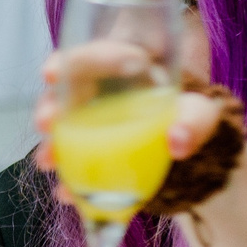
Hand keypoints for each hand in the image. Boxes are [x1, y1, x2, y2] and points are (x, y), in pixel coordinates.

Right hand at [30, 43, 227, 173]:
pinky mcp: (90, 149)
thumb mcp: (202, 112)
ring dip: (52, 143)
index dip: (71, 59)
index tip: (51, 73)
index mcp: (124, 66)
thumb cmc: (192, 115)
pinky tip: (66, 193)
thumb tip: (176, 142)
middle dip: (50, 104)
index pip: (94, 53)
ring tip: (48, 162)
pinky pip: (73, 159)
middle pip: (66, 89)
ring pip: (63, 125)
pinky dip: (68, 177)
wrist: (191, 149)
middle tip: (45, 123)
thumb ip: (196, 121)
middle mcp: (100, 89)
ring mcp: (92, 120)